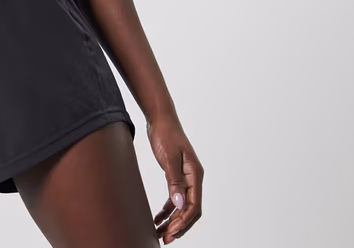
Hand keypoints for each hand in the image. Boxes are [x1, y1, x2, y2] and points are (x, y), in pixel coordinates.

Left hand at [147, 114, 203, 242]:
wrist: (160, 119)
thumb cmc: (166, 134)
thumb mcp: (169, 157)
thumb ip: (174, 180)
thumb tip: (178, 203)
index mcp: (196, 175)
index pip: (194, 205)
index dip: (184, 221)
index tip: (171, 232)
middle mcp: (193, 178)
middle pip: (190, 210)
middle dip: (179, 226)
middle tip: (166, 238)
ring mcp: (185, 177)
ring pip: (182, 206)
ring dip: (172, 220)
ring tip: (160, 233)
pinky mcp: (175, 175)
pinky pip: (174, 198)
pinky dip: (167, 210)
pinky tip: (157, 218)